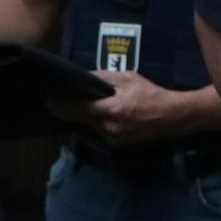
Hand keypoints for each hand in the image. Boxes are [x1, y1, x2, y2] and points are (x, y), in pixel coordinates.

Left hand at [49, 70, 186, 145]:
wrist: (172, 117)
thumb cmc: (150, 93)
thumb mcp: (128, 78)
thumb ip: (104, 78)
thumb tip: (84, 77)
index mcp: (110, 110)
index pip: (77, 107)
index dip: (61, 103)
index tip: (48, 97)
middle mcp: (108, 127)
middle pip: (78, 119)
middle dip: (64, 111)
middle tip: (50, 103)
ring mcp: (112, 138)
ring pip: (86, 127)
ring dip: (77, 118)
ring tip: (66, 107)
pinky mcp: (116, 143)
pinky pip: (97, 132)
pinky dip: (89, 124)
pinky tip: (86, 116)